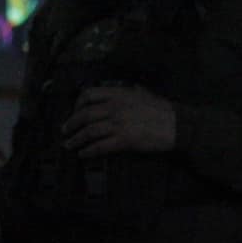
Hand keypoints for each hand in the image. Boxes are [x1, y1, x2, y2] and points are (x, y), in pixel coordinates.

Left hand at [61, 84, 176, 157]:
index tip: (74, 110)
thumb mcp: (145, 93)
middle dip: (71, 124)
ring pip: (90, 131)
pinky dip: (90, 151)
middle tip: (65, 131)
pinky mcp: (124, 140)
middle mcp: (115, 107)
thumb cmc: (163, 110)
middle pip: (85, 114)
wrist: (177, 125)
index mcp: (118, 94)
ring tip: (69, 145)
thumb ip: (133, 90)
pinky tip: (84, 154)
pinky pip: (101, 146)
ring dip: (76, 139)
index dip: (77, 103)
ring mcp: (119, 124)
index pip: (88, 94)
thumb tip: (131, 88)